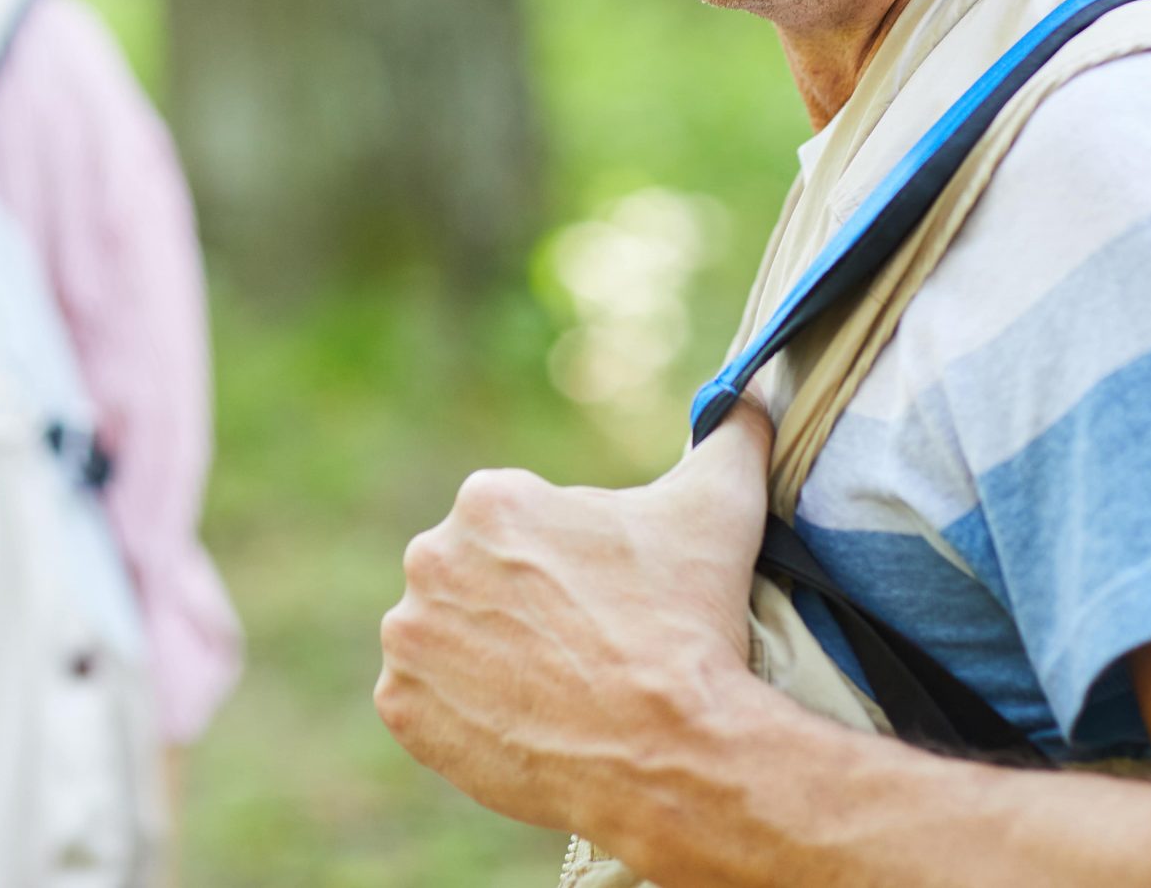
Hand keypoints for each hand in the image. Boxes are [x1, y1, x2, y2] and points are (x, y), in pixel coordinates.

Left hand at [375, 399, 774, 834]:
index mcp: (490, 500)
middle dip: (518, 606)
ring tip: (553, 686)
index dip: (566, 564)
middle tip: (580, 645)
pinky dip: (458, 714)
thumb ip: (730, 435)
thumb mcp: (719, 507)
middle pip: (474, 579)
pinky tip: (518, 720)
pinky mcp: (402, 709)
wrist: (672, 750)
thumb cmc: (691, 622)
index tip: (603, 598)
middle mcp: (429, 558)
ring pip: (444, 637)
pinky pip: (421, 705)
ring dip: (484, 655)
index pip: (518, 526)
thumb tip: (748, 401)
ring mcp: (408, 639)